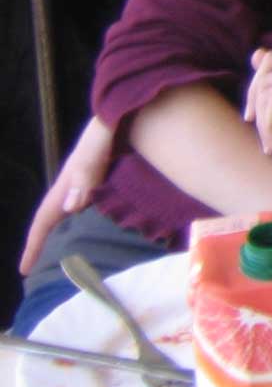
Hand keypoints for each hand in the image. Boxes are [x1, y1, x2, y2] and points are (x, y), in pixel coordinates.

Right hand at [19, 116, 115, 274]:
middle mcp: (79, 189)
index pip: (45, 220)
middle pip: (61, 224)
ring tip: (81, 265)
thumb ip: (85, 174)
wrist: (131, 111)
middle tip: (48, 275)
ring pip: (83, 221)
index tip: (24, 270)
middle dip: (52, 248)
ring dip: (80, 241)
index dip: (34, 245)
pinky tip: (115, 241)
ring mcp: (97, 187)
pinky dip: (104, 228)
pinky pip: (104, 213)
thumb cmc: (108, 130)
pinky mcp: (116, 185)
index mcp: (68, 185)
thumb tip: (72, 208)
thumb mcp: (94, 151)